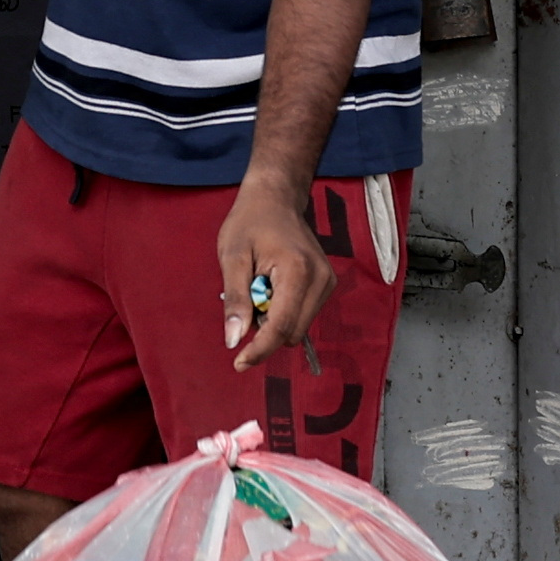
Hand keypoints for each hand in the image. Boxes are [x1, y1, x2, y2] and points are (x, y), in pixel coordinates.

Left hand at [220, 181, 330, 371]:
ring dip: (273, 320)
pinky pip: (302, 316)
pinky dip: (283, 312)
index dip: (259, 349)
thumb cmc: (249, 222)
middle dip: (264, 329)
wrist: (276, 198)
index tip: (238, 362)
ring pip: (297, 328)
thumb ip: (235, 300)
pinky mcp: (327, 285)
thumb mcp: (232, 257)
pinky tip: (271, 288)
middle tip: (245, 298)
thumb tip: (234, 340)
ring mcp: (328, 282)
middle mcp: (321, 280)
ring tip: (259, 287)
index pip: (282, 326)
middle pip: (291, 332)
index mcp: (298, 271)